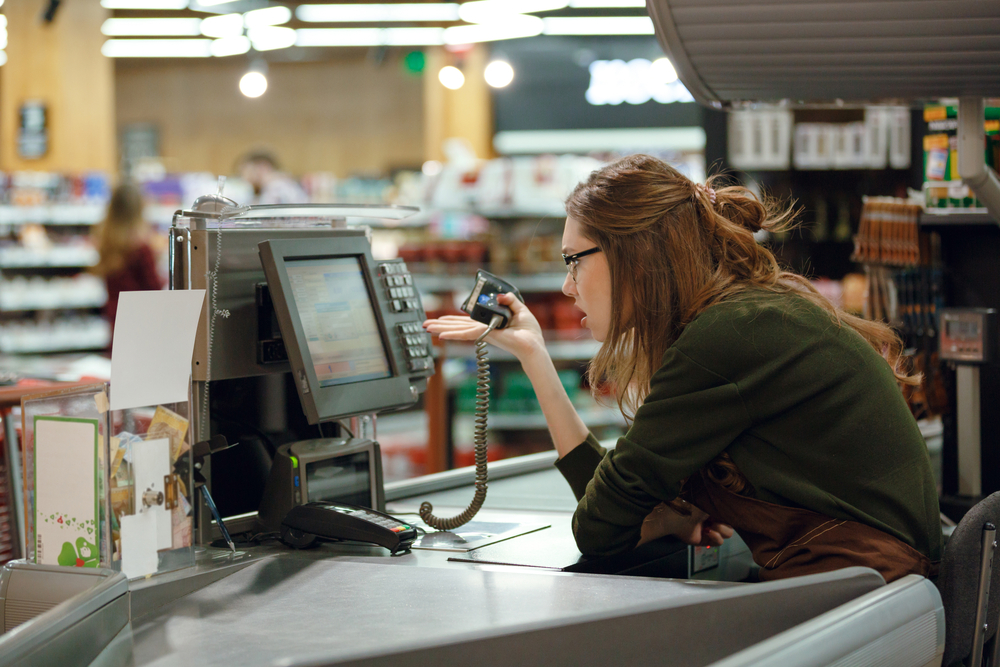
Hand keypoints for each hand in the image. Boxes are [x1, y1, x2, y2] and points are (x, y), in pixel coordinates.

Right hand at [423, 293, 544, 361]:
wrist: (533, 344)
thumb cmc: (529, 332)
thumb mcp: (520, 310)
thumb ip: (509, 300)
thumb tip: (500, 294)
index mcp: (488, 323)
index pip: (467, 321)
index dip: (453, 319)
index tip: (442, 319)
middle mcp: (483, 329)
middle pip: (458, 326)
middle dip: (441, 325)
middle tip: (425, 325)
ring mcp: (482, 333)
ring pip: (458, 330)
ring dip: (441, 329)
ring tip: (426, 328)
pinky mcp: (485, 335)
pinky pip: (466, 334)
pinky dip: (453, 335)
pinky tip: (441, 336)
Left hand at [637, 501, 733, 547]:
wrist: (675, 515)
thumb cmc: (690, 502)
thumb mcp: (707, 494)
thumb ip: (719, 492)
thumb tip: (729, 490)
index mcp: (712, 504)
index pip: (730, 511)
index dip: (732, 512)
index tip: (728, 510)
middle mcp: (710, 516)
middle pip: (731, 523)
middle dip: (726, 522)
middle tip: (715, 519)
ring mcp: (707, 528)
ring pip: (727, 533)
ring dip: (722, 530)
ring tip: (710, 526)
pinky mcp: (702, 539)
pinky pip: (718, 542)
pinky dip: (716, 538)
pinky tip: (707, 531)